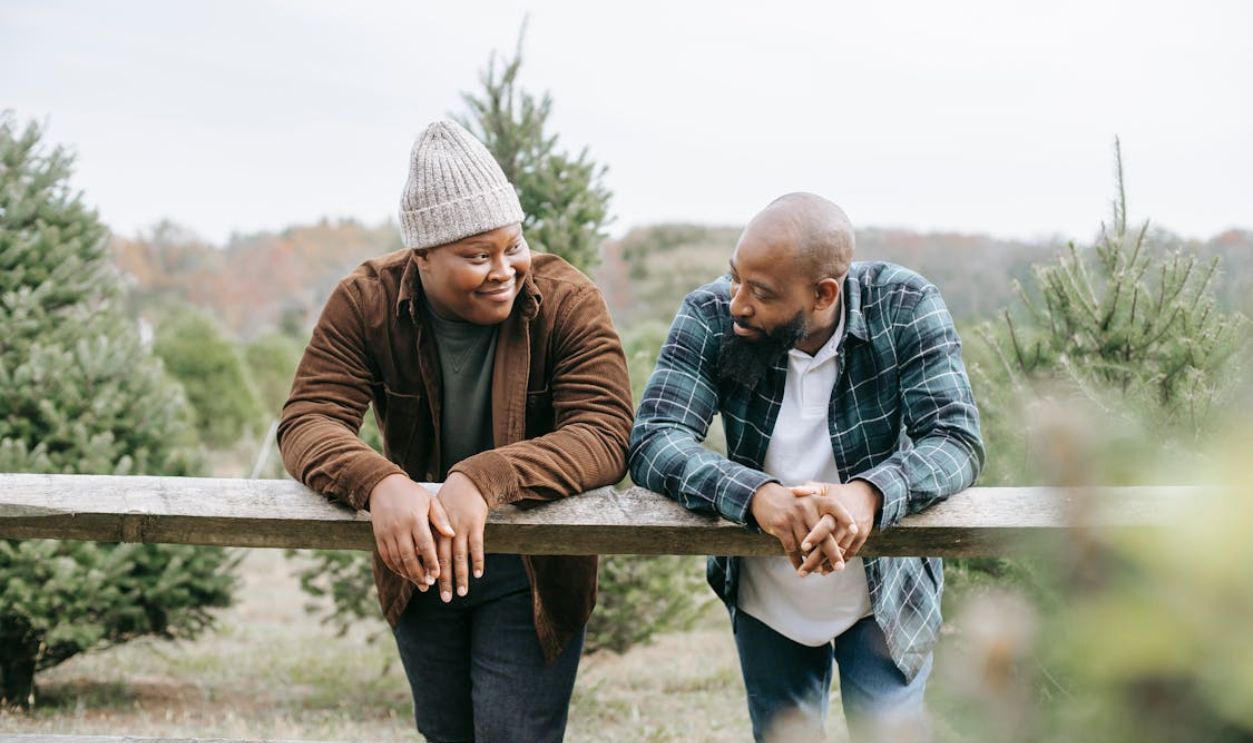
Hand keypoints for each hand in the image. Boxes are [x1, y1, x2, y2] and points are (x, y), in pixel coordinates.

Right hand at [368, 473, 454, 589]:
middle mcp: (399, 527)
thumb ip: (440, 518)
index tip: (438, 575)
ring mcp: (387, 533)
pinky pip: (386, 557)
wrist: (384, 486)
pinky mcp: (378, 536)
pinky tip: (405, 574)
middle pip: (409, 556)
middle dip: (419, 573)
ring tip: (420, 583)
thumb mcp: (430, 500)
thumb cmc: (412, 494)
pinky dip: (395, 568)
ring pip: (396, 560)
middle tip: (429, 585)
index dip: (431, 561)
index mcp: (415, 518)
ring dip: (408, 574)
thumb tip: (452, 535)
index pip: (425, 545)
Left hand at [434, 472, 490, 601]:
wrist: (469, 482)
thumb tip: (419, 554)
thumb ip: (429, 532)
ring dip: (461, 576)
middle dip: (444, 581)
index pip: (429, 555)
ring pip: (460, 557)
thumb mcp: (434, 513)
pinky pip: (477, 547)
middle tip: (445, 598)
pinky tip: (478, 574)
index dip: (430, 571)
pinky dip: (477, 561)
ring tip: (462, 593)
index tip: (428, 586)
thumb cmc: (450, 500)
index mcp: (434, 528)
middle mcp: (446, 530)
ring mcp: (462, 528)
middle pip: (444, 560)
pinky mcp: (476, 525)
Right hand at [749, 482, 856, 574]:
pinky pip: (792, 548)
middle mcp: (806, 507)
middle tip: (840, 567)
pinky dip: (797, 561)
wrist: (764, 496)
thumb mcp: (807, 502)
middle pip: (823, 534)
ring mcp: (793, 516)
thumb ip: (822, 517)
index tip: (855, 531)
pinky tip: (801, 569)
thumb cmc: (792, 503)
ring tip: (819, 571)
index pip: (835, 507)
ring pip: (807, 545)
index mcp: (816, 499)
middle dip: (832, 553)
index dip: (845, 518)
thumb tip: (838, 544)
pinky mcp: (781, 526)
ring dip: (812, 561)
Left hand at [795, 480, 881, 573]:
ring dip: (826, 564)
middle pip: (831, 544)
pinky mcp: (862, 537)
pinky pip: (850, 554)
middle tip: (802, 571)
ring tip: (811, 572)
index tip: (802, 547)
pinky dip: (838, 562)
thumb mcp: (825, 488)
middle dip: (817, 559)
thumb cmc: (838, 493)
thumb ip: (809, 490)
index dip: (814, 536)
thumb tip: (793, 491)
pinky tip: (825, 570)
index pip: (825, 525)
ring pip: (840, 552)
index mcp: (835, 509)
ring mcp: (856, 531)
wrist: (866, 495)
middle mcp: (846, 522)